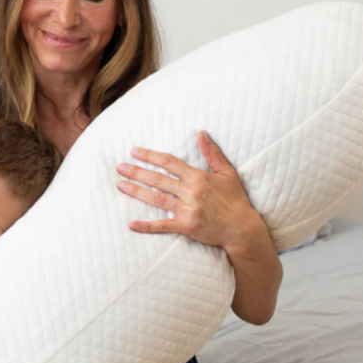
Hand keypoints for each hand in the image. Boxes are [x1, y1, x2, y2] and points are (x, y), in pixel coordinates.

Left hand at [116, 131, 256, 251]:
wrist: (241, 229)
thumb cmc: (235, 200)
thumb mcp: (227, 173)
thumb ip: (212, 153)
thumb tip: (201, 133)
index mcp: (198, 177)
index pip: (169, 163)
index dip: (150, 156)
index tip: (135, 152)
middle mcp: (190, 192)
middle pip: (158, 179)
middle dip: (137, 172)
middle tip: (120, 167)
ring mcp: (187, 210)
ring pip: (156, 199)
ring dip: (136, 191)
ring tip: (120, 185)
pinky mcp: (185, 227)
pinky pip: (163, 226)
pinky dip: (147, 226)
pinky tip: (132, 224)